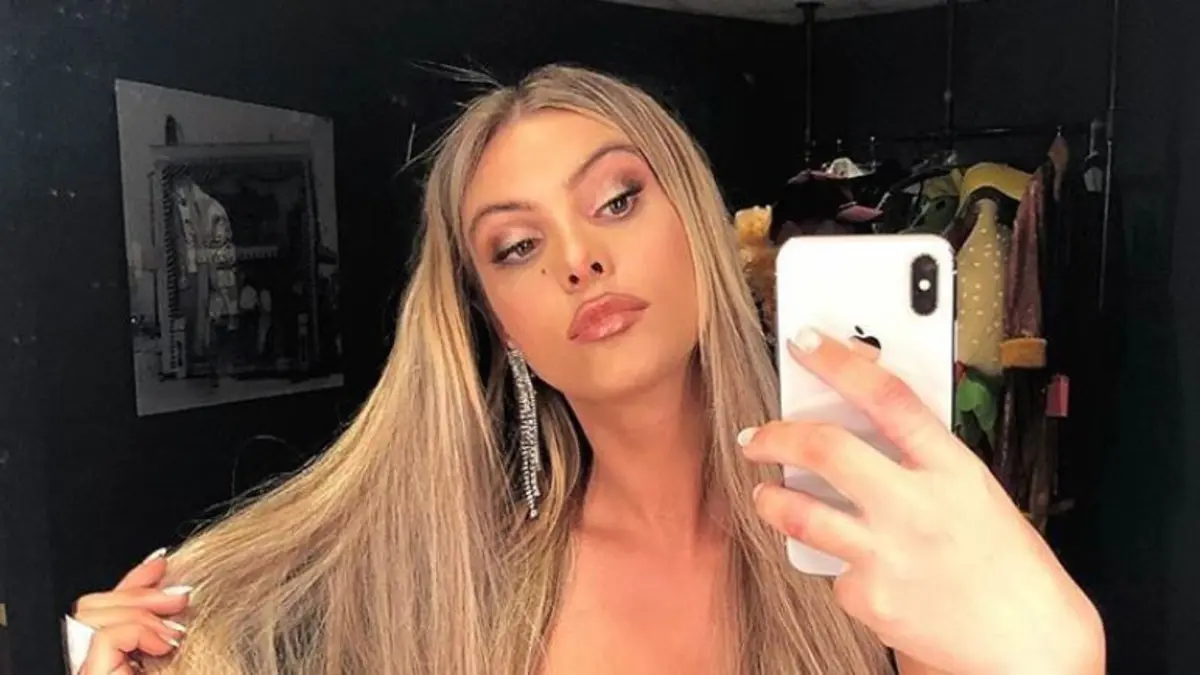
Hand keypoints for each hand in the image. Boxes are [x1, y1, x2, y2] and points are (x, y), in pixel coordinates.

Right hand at [73, 549, 190, 674]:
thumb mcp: (173, 639)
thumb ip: (161, 615)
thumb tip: (168, 579)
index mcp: (111, 654)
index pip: (104, 605)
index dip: (131, 580)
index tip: (161, 562)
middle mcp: (92, 660)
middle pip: (91, 605)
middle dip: (137, 592)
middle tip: (179, 598)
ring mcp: (89, 667)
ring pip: (92, 615)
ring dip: (141, 613)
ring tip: (173, 634)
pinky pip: (104, 635)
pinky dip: (138, 631)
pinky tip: (162, 646)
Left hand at [741, 328, 1103, 674]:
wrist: (1025, 647)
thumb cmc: (1006, 566)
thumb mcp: (976, 493)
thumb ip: (922, 457)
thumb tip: (862, 419)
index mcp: (952, 470)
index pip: (887, 398)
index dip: (839, 362)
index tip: (807, 344)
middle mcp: (916, 507)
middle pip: (826, 449)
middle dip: (777, 435)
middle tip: (758, 436)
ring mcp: (887, 554)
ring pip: (800, 513)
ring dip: (771, 498)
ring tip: (766, 493)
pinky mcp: (867, 597)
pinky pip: (831, 569)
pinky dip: (836, 564)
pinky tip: (858, 567)